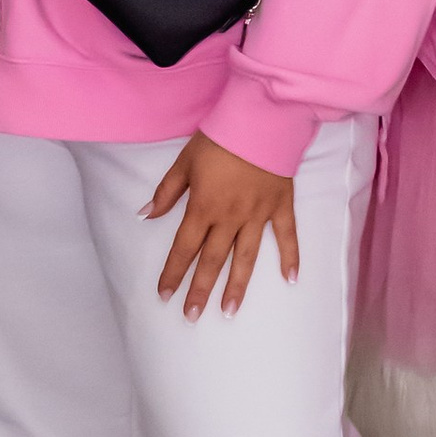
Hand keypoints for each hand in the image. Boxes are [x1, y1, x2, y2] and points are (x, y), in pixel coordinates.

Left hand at [146, 132, 298, 315]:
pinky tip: (291, 280)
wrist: (260, 120)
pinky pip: (287, 236)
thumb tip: (144, 216)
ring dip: (237, 286)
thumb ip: (166, 192)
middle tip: (192, 316)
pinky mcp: (281, 206)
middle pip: (212, 260)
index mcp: (203, 207)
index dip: (173, 272)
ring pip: (246, 257)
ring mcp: (258, 215)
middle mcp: (230, 217)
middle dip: (200, 290)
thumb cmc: (219, 139)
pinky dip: (290, 257)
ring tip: (229, 312)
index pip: (184, 247)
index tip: (164, 295)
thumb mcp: (184, 162)